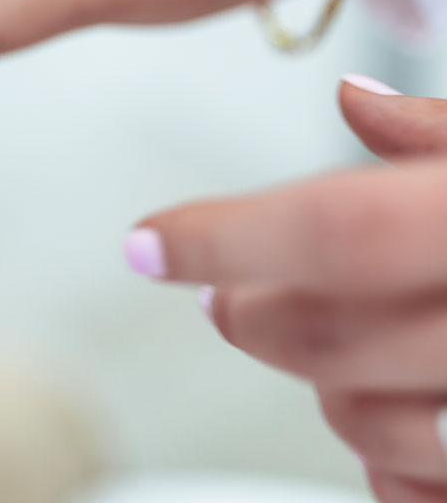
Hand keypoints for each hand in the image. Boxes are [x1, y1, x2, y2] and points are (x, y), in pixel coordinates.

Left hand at [130, 76, 446, 501]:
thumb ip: (443, 134)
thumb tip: (353, 98)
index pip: (336, 231)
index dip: (224, 238)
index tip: (145, 244)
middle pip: (325, 337)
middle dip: (249, 313)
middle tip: (225, 296)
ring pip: (360, 421)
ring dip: (323, 384)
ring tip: (335, 342)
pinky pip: (413, 488)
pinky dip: (387, 461)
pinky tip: (395, 417)